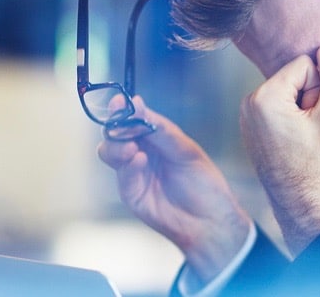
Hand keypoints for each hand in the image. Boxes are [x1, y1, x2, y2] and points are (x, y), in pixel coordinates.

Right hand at [97, 96, 251, 283]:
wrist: (210, 218)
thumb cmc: (204, 183)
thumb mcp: (186, 149)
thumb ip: (160, 129)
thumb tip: (137, 103)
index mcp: (154, 139)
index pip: (131, 119)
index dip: (123, 109)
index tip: (120, 101)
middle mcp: (140, 153)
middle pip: (113, 134)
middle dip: (115, 126)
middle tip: (122, 125)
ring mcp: (133, 173)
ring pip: (109, 153)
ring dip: (117, 146)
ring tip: (132, 147)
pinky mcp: (132, 194)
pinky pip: (122, 175)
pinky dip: (128, 165)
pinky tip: (139, 159)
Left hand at [240, 46, 319, 253]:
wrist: (300, 201)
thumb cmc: (316, 162)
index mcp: (264, 97)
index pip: (304, 65)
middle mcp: (249, 103)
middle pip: (296, 79)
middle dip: (316, 97)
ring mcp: (249, 116)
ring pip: (291, 94)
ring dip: (311, 107)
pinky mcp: (254, 127)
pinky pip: (281, 108)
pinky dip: (298, 117)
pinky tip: (309, 135)